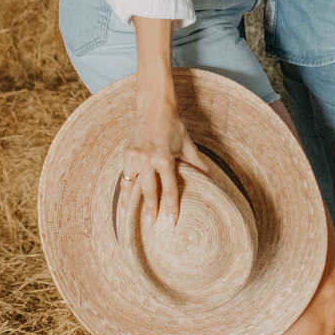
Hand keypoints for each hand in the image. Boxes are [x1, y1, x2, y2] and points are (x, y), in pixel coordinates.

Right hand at [120, 86, 205, 225]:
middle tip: (152, 227)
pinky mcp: (125, 154)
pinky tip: (125, 201)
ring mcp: (134, 157)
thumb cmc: (173, 125)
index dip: (170, 207)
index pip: (169, 189)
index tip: (171, 223)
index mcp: (164, 158)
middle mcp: (147, 159)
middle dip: (151, 211)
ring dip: (131, 204)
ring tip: (130, 220)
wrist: (154, 107)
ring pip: (131, 186)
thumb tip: (210, 178)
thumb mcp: (187, 144)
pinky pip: (125, 176)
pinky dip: (125, 189)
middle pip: (149, 192)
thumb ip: (196, 163)